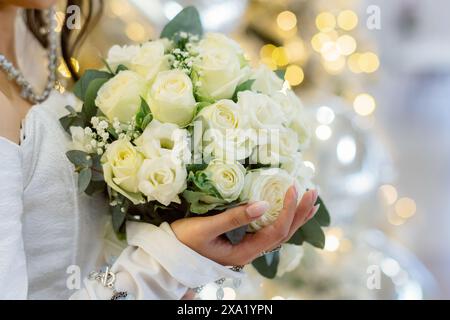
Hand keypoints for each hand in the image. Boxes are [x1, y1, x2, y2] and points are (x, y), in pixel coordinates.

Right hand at [171, 187, 319, 265]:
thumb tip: (265, 203)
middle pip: (284, 233)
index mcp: (245, 252)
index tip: (293, 186)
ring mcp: (247, 248)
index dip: (289, 209)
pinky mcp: (242, 243)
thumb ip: (234, 217)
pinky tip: (285, 210)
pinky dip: (282, 219)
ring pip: (279, 234)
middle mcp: (251, 253)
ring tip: (309, 201)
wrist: (169, 258)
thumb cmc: (183, 242)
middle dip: (301, 213)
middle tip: (313, 191)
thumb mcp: (206, 228)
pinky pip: (269, 231)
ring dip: (295, 216)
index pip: (277, 230)